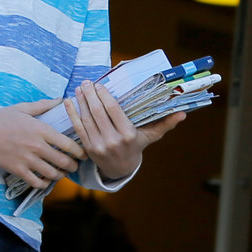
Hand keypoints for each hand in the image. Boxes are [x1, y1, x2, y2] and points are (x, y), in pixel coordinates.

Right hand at [0, 100, 82, 190]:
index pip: (68, 144)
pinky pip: (37, 182)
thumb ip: (44, 105)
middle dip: (73, 166)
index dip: (80, 152)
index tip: (83, 154)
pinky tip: (45, 179)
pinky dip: (44, 183)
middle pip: (64, 162)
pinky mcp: (17, 170)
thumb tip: (61, 99)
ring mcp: (27, 160)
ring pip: (52, 174)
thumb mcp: (23, 108)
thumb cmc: (1, 118)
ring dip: (60, 175)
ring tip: (62, 173)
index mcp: (41, 130)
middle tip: (75, 166)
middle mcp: (36, 146)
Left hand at [68, 81, 183, 184]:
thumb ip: (165, 124)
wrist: (120, 169)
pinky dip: (72, 114)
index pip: (113, 110)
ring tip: (79, 88)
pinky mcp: (88, 148)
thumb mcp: (150, 136)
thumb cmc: (136, 147)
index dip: (104, 96)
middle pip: (98, 112)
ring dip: (81, 101)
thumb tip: (183, 114)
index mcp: (128, 134)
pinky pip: (78, 128)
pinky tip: (69, 102)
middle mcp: (112, 140)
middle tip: (87, 82)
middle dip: (91, 95)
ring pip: (87, 119)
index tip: (99, 84)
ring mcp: (98, 145)